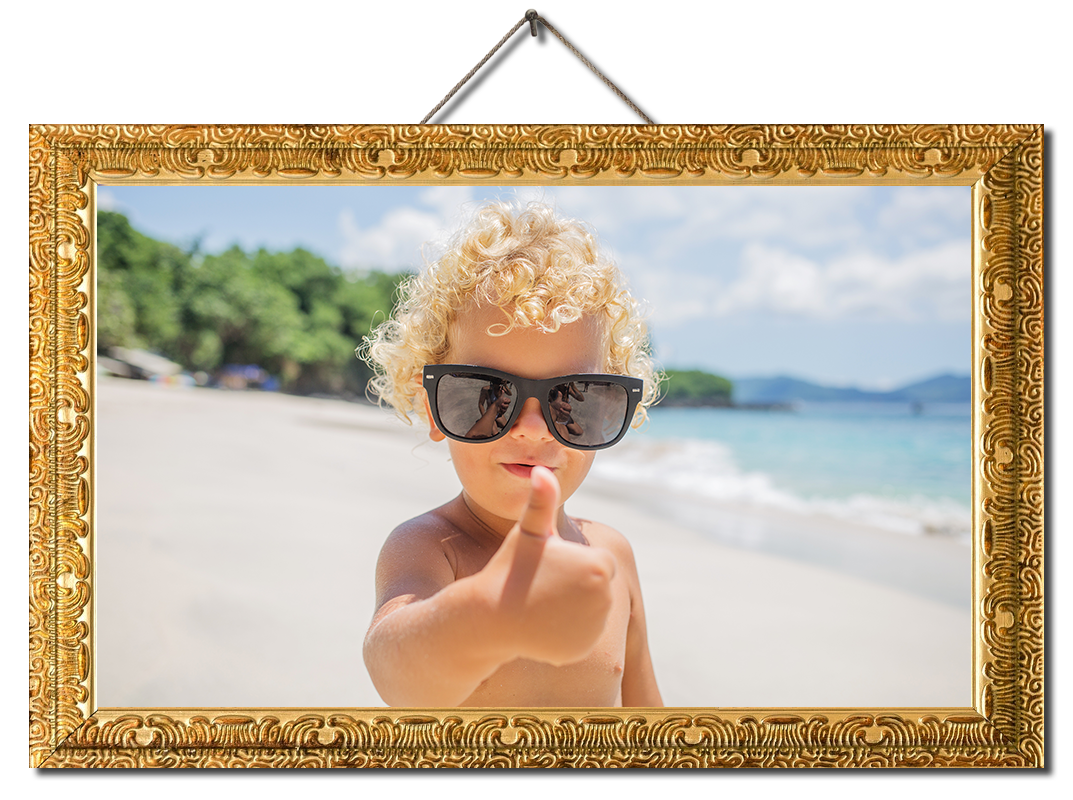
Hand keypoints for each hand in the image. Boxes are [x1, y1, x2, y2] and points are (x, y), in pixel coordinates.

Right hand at [481, 467, 615, 665]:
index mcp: (598, 564)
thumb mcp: (528, 533)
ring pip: (590, 611)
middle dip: (575, 585)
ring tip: (540, 603)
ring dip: (571, 607)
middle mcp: (604, 598)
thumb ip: (542, 501)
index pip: (598, 561)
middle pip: (597, 586)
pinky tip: (541, 624)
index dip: (572, 562)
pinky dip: (566, 631)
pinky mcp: (583, 649)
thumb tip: (542, 470)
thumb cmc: (508, 569)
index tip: (549, 565)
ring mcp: (594, 628)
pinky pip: (581, 634)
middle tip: (542, 585)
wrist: (488, 618)